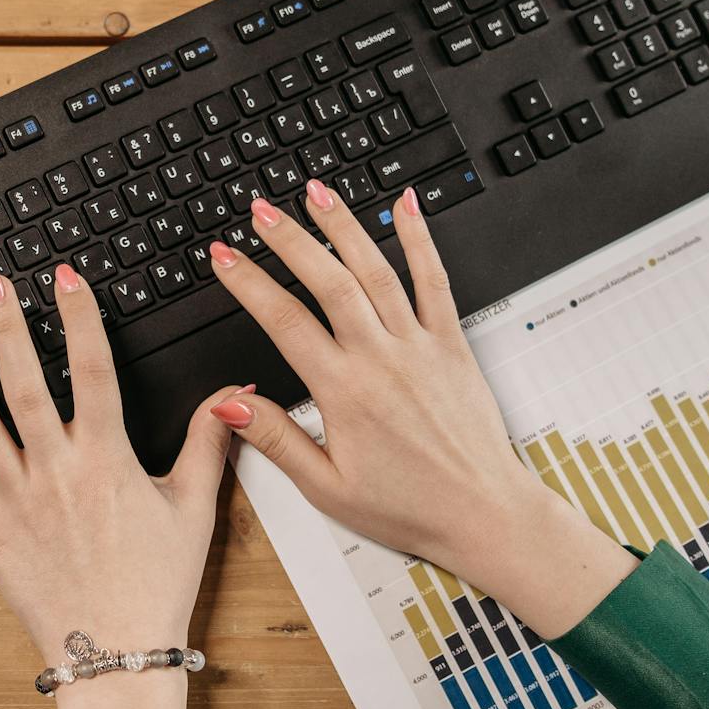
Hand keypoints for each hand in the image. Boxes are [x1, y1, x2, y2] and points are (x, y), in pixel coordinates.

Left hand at [0, 262, 240, 708]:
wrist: (116, 654)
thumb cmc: (155, 585)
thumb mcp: (194, 507)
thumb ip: (208, 441)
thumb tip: (233, 393)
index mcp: (105, 458)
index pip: (94, 370)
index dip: (79, 318)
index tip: (65, 277)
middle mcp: (54, 470)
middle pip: (25, 384)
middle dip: (5, 327)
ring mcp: (15, 499)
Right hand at [206, 182, 636, 638]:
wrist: (484, 515)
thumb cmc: (409, 507)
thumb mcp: (327, 487)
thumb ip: (276, 439)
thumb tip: (230, 406)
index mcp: (344, 393)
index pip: (284, 322)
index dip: (248, 283)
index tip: (224, 256)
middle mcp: (382, 359)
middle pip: (328, 281)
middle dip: (290, 239)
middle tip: (261, 209)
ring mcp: (420, 347)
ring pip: (377, 271)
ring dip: (344, 227)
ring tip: (316, 193)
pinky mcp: (453, 345)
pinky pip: (436, 282)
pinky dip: (420, 240)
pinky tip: (405, 205)